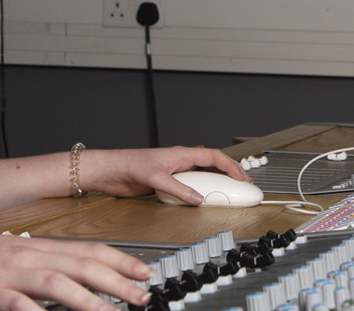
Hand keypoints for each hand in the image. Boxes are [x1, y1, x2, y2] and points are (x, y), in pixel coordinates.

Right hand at [0, 226, 153, 310]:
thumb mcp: (14, 258)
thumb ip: (44, 268)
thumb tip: (77, 284)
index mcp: (38, 248)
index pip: (89, 250)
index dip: (120, 261)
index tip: (145, 273)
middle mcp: (30, 256)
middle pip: (82, 266)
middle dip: (117, 282)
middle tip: (142, 297)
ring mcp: (11, 274)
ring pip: (58, 284)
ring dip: (90, 300)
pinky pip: (20, 306)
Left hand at [80, 146, 249, 203]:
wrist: (110, 171)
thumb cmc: (128, 164)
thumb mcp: (155, 177)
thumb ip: (178, 188)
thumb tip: (198, 199)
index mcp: (181, 154)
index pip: (213, 157)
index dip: (230, 166)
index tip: (241, 177)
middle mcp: (180, 161)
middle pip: (212, 165)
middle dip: (229, 173)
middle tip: (243, 184)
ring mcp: (175, 172)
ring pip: (202, 176)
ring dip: (216, 183)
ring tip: (229, 192)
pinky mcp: (167, 182)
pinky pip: (190, 187)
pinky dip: (200, 192)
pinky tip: (203, 200)